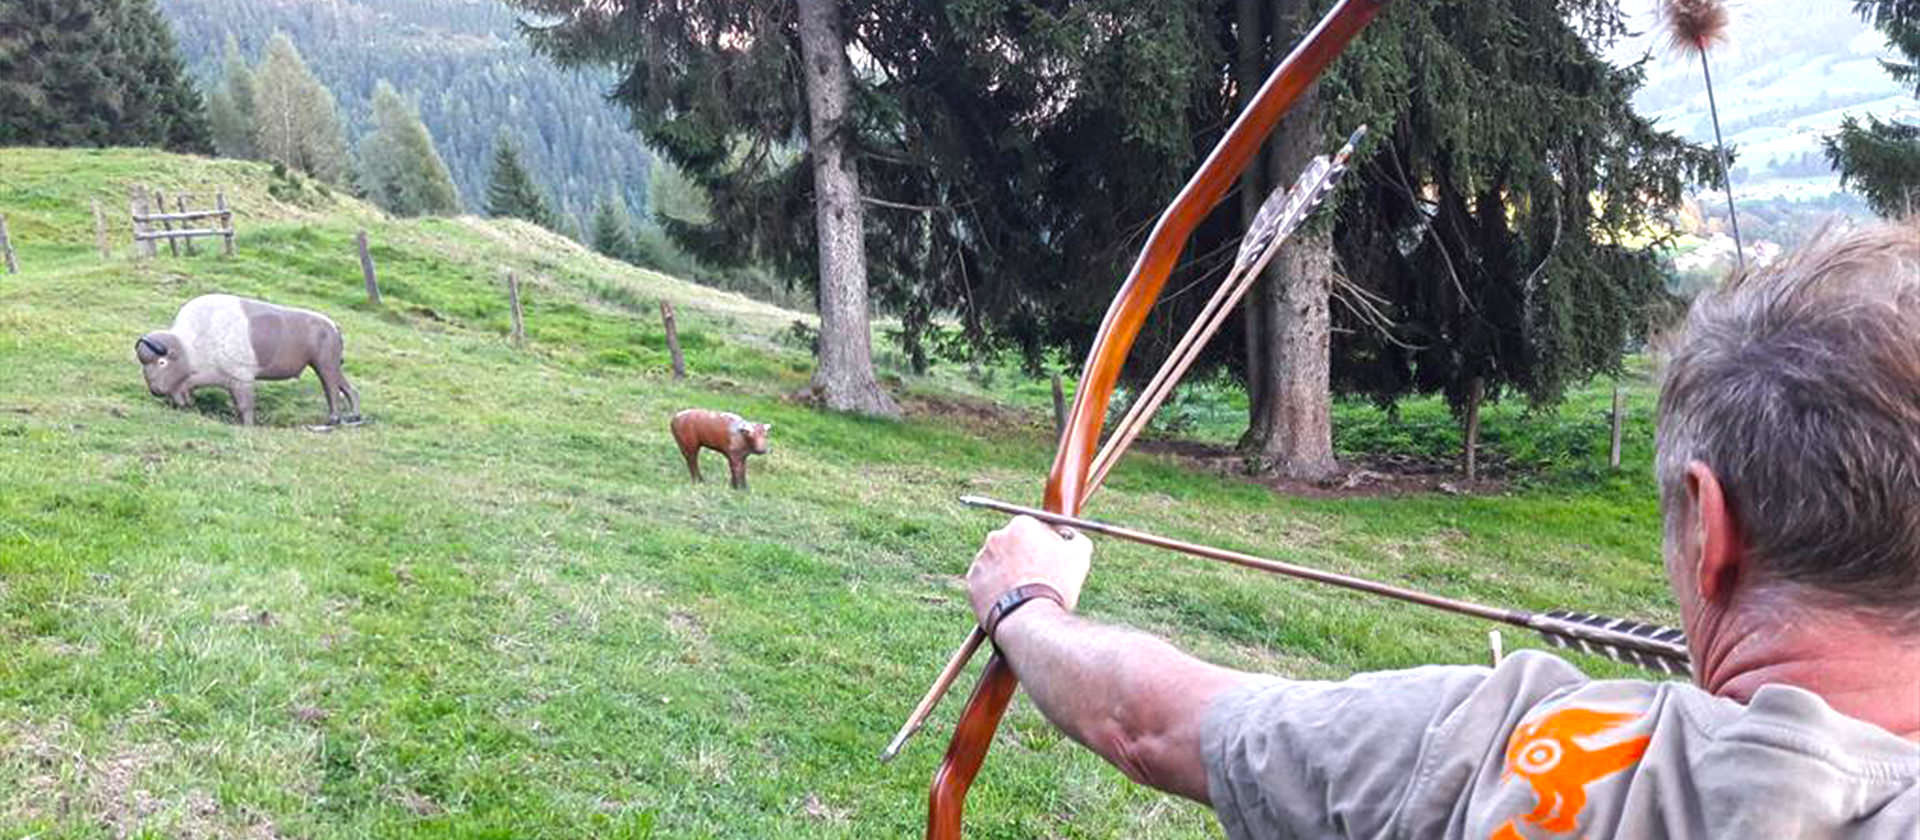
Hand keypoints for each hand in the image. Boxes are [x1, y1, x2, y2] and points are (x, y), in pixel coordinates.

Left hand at [967, 515, 1091, 626]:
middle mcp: (996, 536)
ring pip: (999, 563)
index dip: (1046, 546)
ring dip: (1010, 573)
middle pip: (1014, 544)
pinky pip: (987, 582)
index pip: (1035, 529)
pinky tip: (1011, 600)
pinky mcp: (972, 581)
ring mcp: (981, 558)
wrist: (1028, 617)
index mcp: (1022, 524)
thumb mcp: (1079, 556)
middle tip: (1038, 577)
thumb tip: (1071, 537)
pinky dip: (997, 589)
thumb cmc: (1056, 584)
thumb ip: (1076, 539)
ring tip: (1025, 593)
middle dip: (1024, 557)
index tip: (1051, 561)